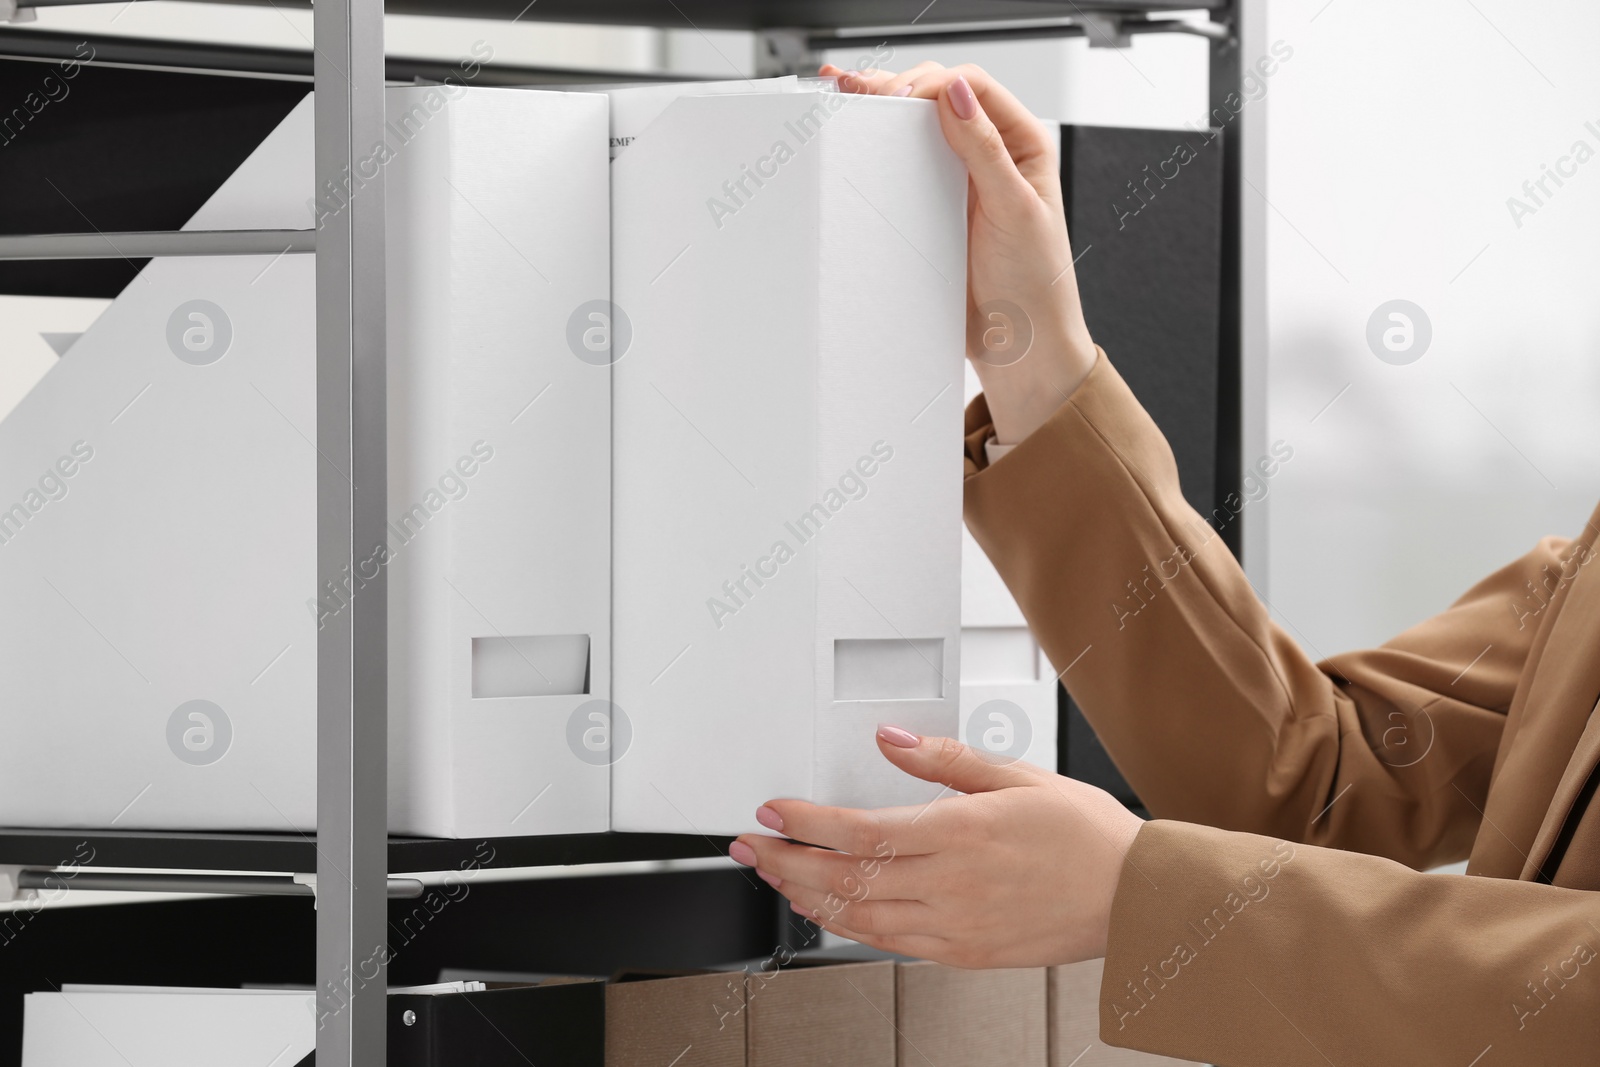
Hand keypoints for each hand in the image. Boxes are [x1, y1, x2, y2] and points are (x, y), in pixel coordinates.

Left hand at [729, 725, 1143, 967]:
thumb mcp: (1018, 776)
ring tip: (775, 876)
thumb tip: (890, 740)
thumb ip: (944, 760)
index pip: (860, 832)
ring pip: (859, 917)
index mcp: (962, 835)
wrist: (1134, 898)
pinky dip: (849, 926)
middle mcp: (952, 885)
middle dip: (786, 862)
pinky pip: (890, 943)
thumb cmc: (1085, 836)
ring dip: (807, 897)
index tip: (772, 813)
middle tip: (750, 846)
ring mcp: (955, 926)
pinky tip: (830, 909)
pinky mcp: (963, 953)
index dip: (805, 825)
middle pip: (845, 878)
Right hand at [821, 62, 1098, 445]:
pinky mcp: (934, 208)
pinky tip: (854, 132)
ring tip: (844, 95)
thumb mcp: (1015, 210)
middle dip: (897, 87)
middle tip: (856, 91)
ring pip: (917, 129)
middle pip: (939, 98)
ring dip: (882, 110)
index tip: (898, 99)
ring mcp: (959, 180)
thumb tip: (955, 93)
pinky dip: (878, 149)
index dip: (932, 84)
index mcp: (1022, 144)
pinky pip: (904, 168)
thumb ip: (986, 150)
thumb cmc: (1035, 285)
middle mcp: (992, 155)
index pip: (972, 89)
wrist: (1019, 346)